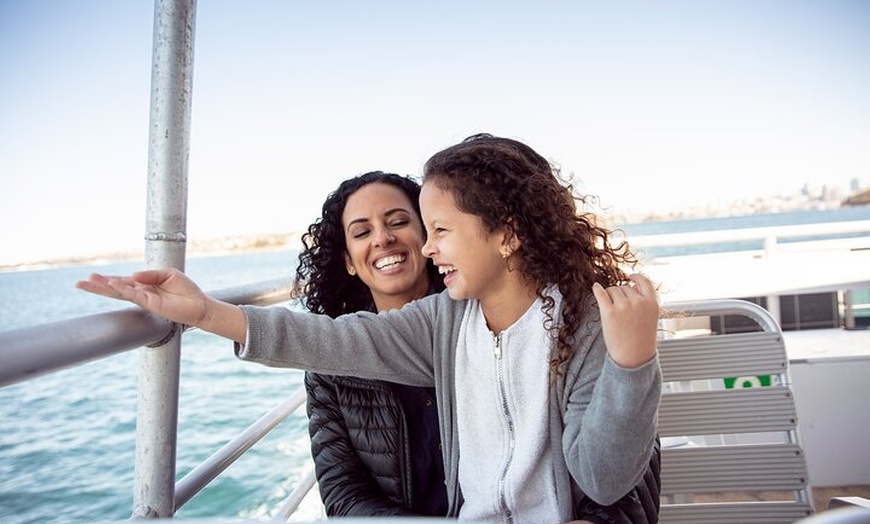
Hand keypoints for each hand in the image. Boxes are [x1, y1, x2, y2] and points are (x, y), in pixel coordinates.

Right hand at [76, 268, 208, 326]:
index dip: (108, 280)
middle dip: (98, 286)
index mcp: (144, 285)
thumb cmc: (186, 291)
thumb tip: (133, 275)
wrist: (199, 305)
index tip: (92, 276)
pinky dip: (123, 289)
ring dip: (105, 287)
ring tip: (89, 282)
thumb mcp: (169, 274)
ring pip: (120, 293)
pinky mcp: (151, 304)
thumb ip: (150, 274)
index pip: (122, 282)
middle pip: (115, 289)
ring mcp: (144, 299)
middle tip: (79, 283)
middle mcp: (141, 293)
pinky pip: (134, 295)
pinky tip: (112, 284)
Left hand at [591, 273, 658, 367]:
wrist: (633, 358)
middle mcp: (638, 302)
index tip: (630, 277)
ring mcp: (623, 306)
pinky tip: (595, 287)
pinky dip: (597, 289)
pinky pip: (601, 294)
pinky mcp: (609, 312)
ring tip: (615, 314)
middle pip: (624, 287)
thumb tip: (630, 283)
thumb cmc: (640, 340)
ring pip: (612, 290)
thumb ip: (644, 301)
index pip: (644, 281)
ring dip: (611, 297)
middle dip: (621, 295)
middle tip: (621, 312)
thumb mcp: (650, 318)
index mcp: (652, 303)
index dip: (636, 277)